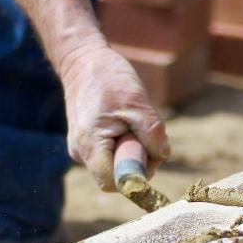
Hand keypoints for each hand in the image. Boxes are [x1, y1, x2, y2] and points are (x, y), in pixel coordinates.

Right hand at [60, 44, 168, 191]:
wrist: (82, 60)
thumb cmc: (108, 77)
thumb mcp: (137, 102)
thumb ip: (152, 133)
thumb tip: (162, 155)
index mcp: (90, 145)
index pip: (114, 182)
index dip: (137, 175)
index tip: (151, 154)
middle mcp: (81, 152)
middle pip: (116, 175)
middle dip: (138, 160)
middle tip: (146, 133)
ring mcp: (82, 148)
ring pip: (115, 164)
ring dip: (133, 149)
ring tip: (133, 121)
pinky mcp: (87, 142)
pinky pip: (111, 153)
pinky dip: (124, 142)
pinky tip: (125, 122)